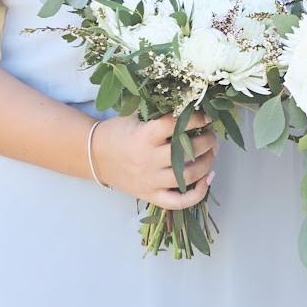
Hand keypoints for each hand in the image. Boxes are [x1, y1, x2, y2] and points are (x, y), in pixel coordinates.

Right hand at [91, 112, 216, 207]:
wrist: (95, 157)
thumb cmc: (118, 132)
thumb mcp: (135, 116)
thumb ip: (159, 113)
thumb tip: (190, 104)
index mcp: (144, 136)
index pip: (175, 126)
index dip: (196, 119)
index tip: (207, 116)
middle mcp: (148, 159)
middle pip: (185, 153)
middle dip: (207, 142)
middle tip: (212, 135)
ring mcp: (150, 180)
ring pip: (187, 176)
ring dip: (207, 163)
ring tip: (212, 152)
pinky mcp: (150, 195)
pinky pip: (178, 202)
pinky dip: (198, 193)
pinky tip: (208, 179)